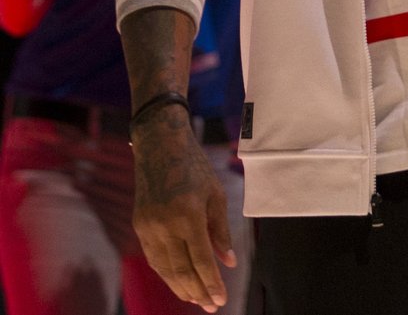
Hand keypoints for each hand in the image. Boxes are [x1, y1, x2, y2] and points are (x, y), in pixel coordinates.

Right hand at [131, 112, 235, 311]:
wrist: (160, 147)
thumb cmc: (195, 167)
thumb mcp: (216, 195)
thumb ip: (221, 231)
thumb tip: (229, 262)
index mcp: (188, 215)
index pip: (201, 259)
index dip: (211, 283)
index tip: (220, 299)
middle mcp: (165, 225)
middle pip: (180, 270)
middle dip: (197, 292)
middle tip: (211, 306)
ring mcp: (148, 228)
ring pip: (164, 269)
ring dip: (181, 287)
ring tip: (197, 300)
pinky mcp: (139, 227)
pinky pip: (154, 258)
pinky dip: (167, 273)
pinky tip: (179, 282)